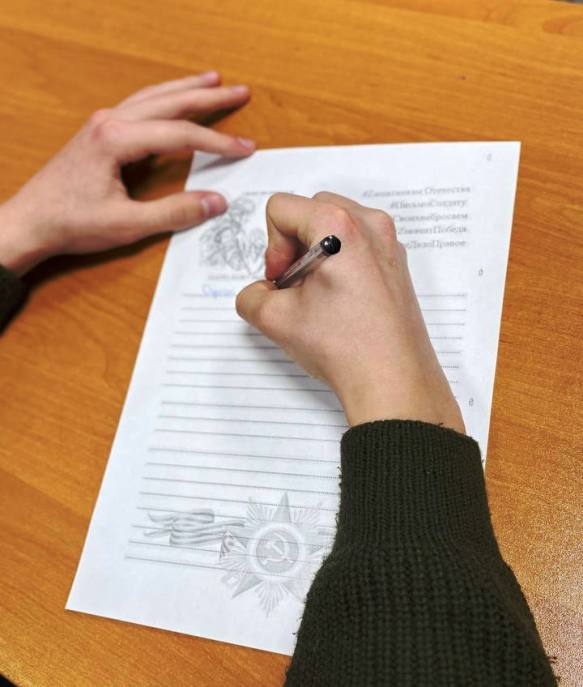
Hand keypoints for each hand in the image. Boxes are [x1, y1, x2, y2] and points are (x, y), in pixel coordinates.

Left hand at [0, 71, 254, 274]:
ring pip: (153, 97)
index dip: (217, 142)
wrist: (30, 222)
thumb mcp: (128, 224)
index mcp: (116, 139)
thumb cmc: (71, 222)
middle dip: (208, 97)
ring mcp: (103, 124)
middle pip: (169, 102)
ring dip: (185, 90)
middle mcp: (110, 122)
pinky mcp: (99, 133)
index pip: (180, 134)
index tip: (244, 148)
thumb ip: (175, 212)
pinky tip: (174, 101)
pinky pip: (139, 106)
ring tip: (212, 82)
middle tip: (240, 91)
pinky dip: (164, 100)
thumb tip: (216, 202)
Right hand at [236, 192, 464, 431]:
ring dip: (316, 254)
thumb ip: (251, 295)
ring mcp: (388, 243)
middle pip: (309, 211)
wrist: (392, 380)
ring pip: (334, 227)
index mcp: (339, 227)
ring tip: (317, 296)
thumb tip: (260, 291)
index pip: (280, 208)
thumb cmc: (346, 347)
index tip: (283, 281)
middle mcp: (369, 225)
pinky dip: (339, 263)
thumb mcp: (274, 319)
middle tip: (295, 287)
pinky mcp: (396, 263)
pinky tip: (339, 302)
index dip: (271, 246)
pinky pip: (356, 245)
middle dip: (293, 246)